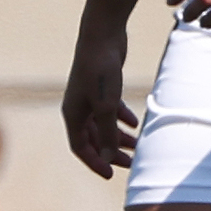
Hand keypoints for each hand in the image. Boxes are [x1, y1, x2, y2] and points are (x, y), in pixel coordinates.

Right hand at [62, 26, 137, 177]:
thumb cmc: (101, 70)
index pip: (80, 148)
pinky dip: (121, 118)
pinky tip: (135, 124)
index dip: (96, 162)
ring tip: (138, 146)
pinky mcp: (102, 87)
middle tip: (132, 164)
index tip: (112, 175)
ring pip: (103, 125)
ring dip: (118, 137)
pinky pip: (110, 110)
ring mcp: (89, 97)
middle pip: (93, 139)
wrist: (102, 35)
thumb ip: (108, 132)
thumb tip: (109, 157)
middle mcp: (77, 107)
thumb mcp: (106, 105)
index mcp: (72, 114)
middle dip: (111, 152)